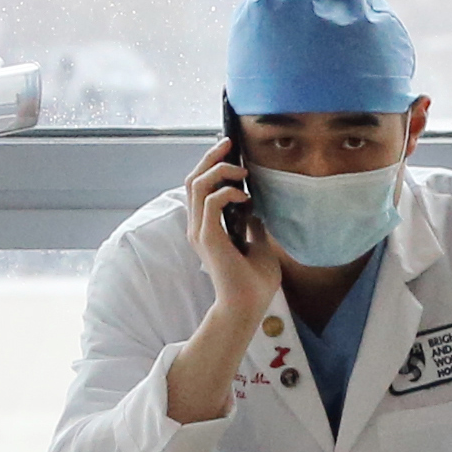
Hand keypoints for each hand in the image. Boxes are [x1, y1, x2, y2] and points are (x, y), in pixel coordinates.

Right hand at [181, 148, 272, 322]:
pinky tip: (246, 197)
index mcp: (206, 228)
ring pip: (197, 184)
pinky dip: (228, 192)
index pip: (199, 187)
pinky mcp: (208, 238)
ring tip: (242, 171)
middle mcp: (198, 227)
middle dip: (210, 156)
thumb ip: (252, 226)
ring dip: (219, 170)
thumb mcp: (258, 245)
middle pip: (193, 178)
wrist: (248, 308)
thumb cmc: (253, 283)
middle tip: (229, 143)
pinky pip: (211, 201)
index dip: (211, 164)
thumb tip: (254, 208)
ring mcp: (200, 231)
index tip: (230, 151)